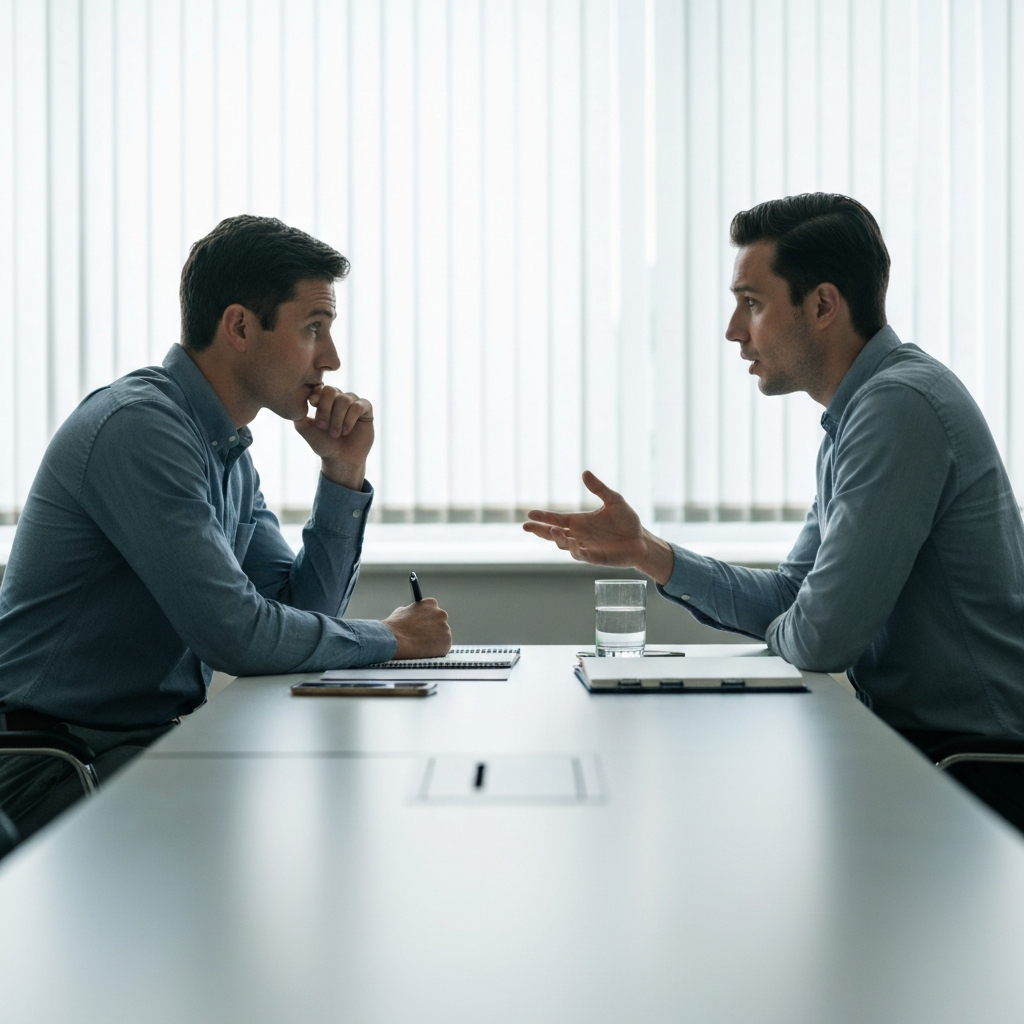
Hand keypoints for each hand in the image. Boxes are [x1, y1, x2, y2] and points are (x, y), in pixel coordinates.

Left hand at [294, 386, 373, 489]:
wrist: (340, 459)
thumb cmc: (323, 443)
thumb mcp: (305, 429)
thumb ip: (298, 414)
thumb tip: (294, 402)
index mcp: (325, 399)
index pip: (320, 388)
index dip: (317, 394)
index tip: (312, 404)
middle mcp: (340, 398)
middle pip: (331, 391)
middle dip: (325, 408)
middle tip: (322, 426)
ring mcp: (353, 402)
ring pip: (345, 400)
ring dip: (337, 418)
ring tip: (335, 434)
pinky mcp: (366, 409)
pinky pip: (358, 406)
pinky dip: (350, 419)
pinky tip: (346, 431)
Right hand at [383, 599, 452, 659]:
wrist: (395, 641)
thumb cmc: (395, 627)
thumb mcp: (402, 612)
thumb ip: (413, 612)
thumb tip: (414, 614)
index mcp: (430, 603)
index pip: (433, 610)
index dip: (427, 619)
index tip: (423, 626)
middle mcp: (441, 614)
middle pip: (440, 623)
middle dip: (433, 630)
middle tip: (423, 638)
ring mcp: (445, 628)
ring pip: (442, 636)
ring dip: (434, 641)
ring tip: (420, 646)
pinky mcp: (446, 642)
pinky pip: (443, 647)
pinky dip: (436, 651)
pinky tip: (425, 652)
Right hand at [522, 470, 675, 584]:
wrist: (641, 540)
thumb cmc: (627, 521)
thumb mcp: (614, 500)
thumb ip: (599, 488)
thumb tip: (585, 472)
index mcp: (579, 521)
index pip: (556, 519)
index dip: (543, 517)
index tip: (530, 513)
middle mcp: (579, 535)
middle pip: (554, 534)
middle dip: (540, 531)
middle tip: (526, 526)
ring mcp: (586, 547)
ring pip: (565, 545)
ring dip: (559, 539)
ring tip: (554, 531)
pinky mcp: (596, 558)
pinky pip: (583, 556)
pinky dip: (577, 551)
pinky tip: (573, 545)